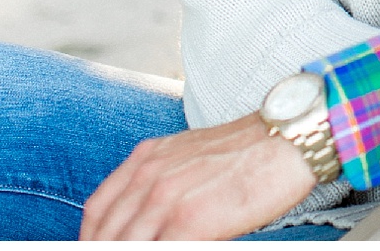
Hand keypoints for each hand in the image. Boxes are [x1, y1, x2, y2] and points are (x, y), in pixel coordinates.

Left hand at [79, 112, 314, 240]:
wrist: (288, 139)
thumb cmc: (252, 149)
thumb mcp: (192, 153)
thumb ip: (164, 179)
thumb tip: (154, 216)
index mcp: (146, 158)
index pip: (97, 211)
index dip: (92, 240)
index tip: (99, 249)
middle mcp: (147, 176)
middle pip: (104, 235)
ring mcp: (165, 200)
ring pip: (125, 246)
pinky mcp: (189, 222)